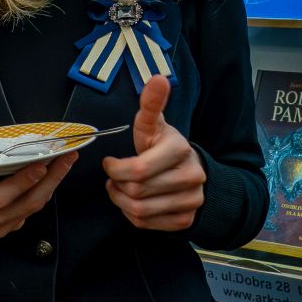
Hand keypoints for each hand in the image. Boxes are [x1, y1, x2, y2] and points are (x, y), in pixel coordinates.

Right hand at [0, 152, 77, 237]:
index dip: (21, 183)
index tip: (40, 165)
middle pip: (25, 204)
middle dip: (50, 180)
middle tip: (67, 157)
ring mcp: (1, 227)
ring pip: (33, 207)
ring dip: (53, 183)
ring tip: (67, 160)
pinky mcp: (11, 226)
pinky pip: (33, 208)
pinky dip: (46, 189)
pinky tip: (55, 171)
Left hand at [102, 75, 205, 231]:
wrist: (192, 173)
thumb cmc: (164, 147)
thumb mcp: (154, 126)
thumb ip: (151, 105)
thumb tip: (157, 78)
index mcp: (179, 148)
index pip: (139, 169)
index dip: (116, 169)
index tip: (109, 163)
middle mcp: (191, 175)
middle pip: (136, 191)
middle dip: (117, 185)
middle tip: (114, 177)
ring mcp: (191, 200)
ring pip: (139, 210)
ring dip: (121, 201)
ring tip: (120, 189)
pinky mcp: (186, 219)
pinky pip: (146, 224)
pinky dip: (132, 215)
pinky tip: (133, 202)